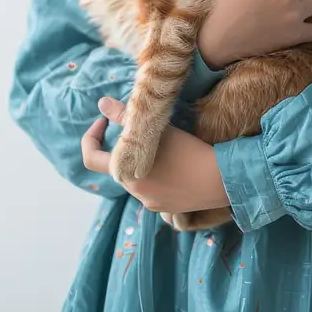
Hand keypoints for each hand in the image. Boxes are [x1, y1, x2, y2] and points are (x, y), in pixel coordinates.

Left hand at [81, 98, 228, 213]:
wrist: (220, 179)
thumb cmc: (189, 150)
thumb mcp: (157, 129)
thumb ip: (125, 117)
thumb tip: (102, 103)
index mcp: (126, 172)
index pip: (92, 158)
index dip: (91, 138)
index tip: (103, 121)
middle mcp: (133, 191)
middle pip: (118, 165)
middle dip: (125, 146)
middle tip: (144, 129)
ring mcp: (149, 203)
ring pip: (137, 177)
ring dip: (143, 161)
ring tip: (168, 147)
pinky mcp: (164, 209)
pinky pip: (152, 189)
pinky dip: (157, 175)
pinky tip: (177, 165)